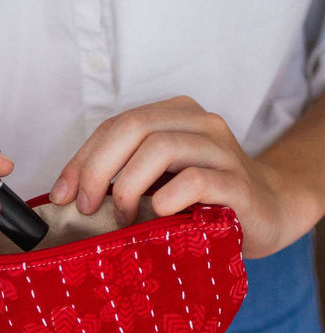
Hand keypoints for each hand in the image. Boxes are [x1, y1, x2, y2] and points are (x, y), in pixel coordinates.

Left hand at [49, 95, 293, 258]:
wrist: (270, 211)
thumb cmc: (204, 199)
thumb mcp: (158, 180)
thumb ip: (122, 175)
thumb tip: (68, 195)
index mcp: (174, 115)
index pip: (116, 125)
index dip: (82, 159)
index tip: (62, 195)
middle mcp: (199, 123)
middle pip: (134, 128)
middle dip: (98, 169)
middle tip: (86, 207)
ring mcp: (222, 150)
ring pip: (162, 147)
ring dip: (129, 185)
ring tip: (121, 217)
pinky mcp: (238, 183)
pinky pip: (196, 180)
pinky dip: (167, 198)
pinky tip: (157, 215)